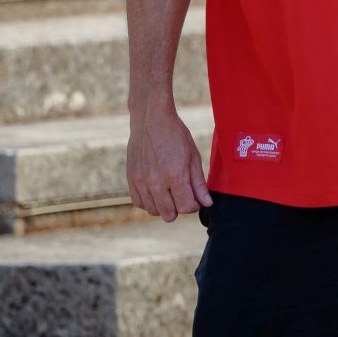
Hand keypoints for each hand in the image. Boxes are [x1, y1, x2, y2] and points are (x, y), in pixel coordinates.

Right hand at [126, 105, 210, 221]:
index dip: (194, 206)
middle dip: (179, 208)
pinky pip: (139, 203)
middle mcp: (156, 182)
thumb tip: (206, 203)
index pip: (186, 207)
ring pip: (153, 211)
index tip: (195, 198)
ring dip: (164, 206)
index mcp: (175, 176)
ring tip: (170, 192)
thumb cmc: (176, 136)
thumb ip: (199, 183)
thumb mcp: (193, 157)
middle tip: (183, 195)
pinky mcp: (131, 179)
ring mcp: (141, 182)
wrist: (151, 120)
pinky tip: (157, 191)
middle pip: (169, 215)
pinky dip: (149, 202)